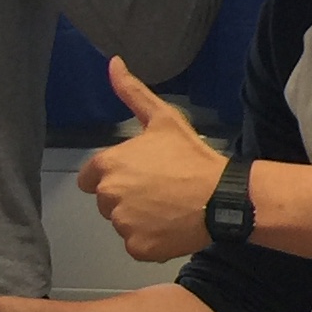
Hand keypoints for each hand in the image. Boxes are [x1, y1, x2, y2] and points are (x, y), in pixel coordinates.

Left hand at [74, 57, 225, 262]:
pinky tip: (170, 226)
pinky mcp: (137, 248)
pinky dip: (149, 240)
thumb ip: (132, 92)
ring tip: (167, 207)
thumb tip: (113, 63)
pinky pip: (136, 245)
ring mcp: (122, 224)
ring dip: (138, 218)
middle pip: (105, 201)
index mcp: (108, 165)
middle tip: (157, 190)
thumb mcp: (163, 118)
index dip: (111, 176)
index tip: (136, 176)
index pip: (89, 178)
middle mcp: (109, 196)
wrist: (222, 196)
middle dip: (125, 197)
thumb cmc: (191, 156)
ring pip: (121, 223)